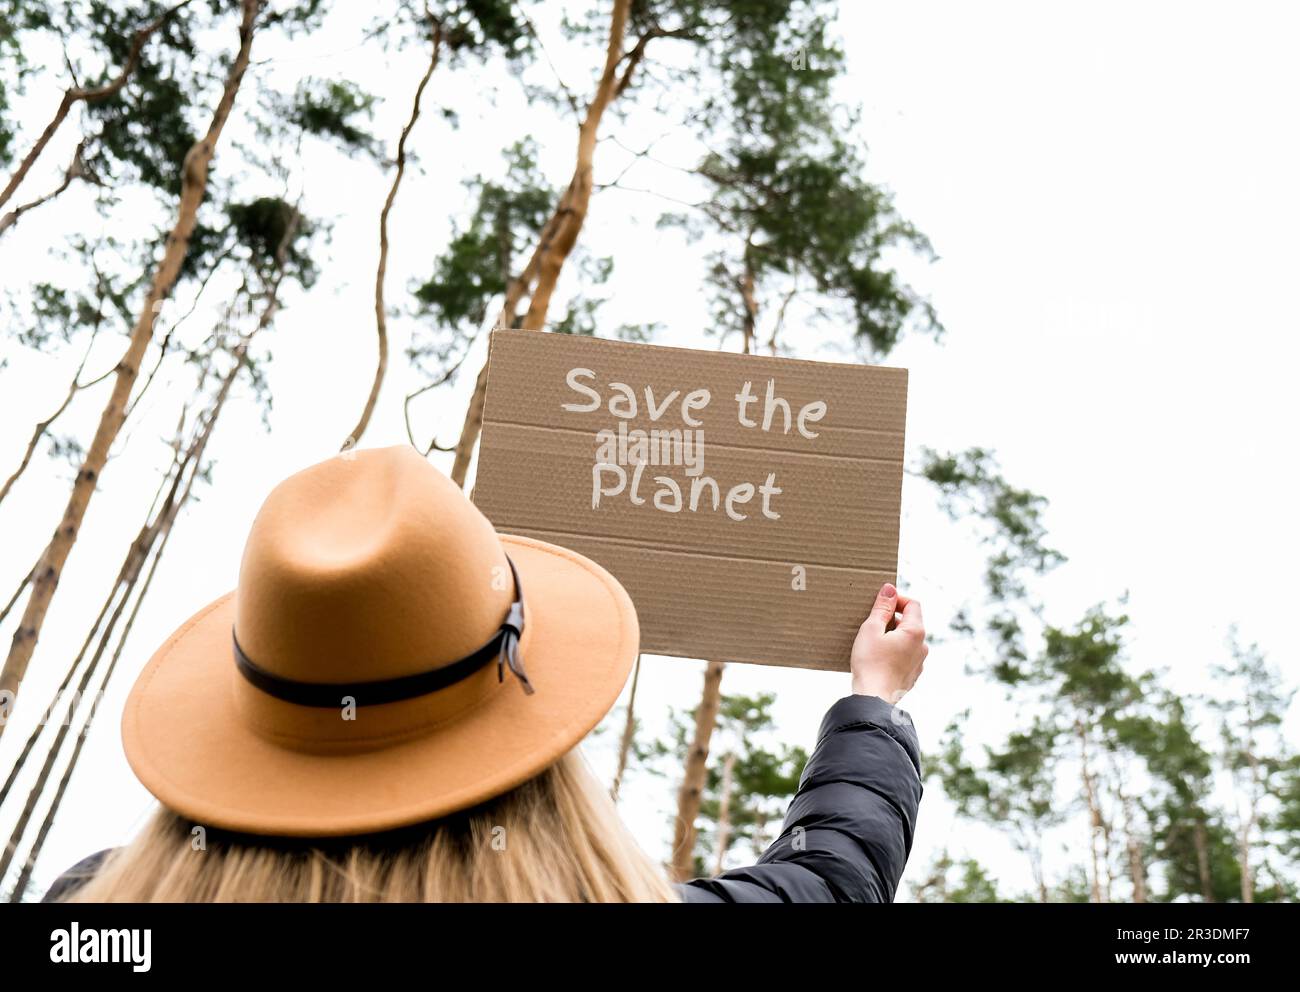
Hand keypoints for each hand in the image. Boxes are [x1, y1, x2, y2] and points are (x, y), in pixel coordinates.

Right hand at [850, 583, 927, 702]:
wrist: (874, 699)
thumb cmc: (870, 663)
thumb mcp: (871, 629)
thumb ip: (882, 608)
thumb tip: (890, 589)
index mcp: (915, 632)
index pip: (913, 604)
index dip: (897, 600)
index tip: (880, 603)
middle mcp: (922, 647)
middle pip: (911, 623)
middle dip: (893, 619)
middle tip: (871, 624)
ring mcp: (919, 663)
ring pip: (908, 641)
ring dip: (893, 637)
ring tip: (873, 643)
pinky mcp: (912, 676)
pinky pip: (905, 657)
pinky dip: (894, 652)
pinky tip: (878, 659)